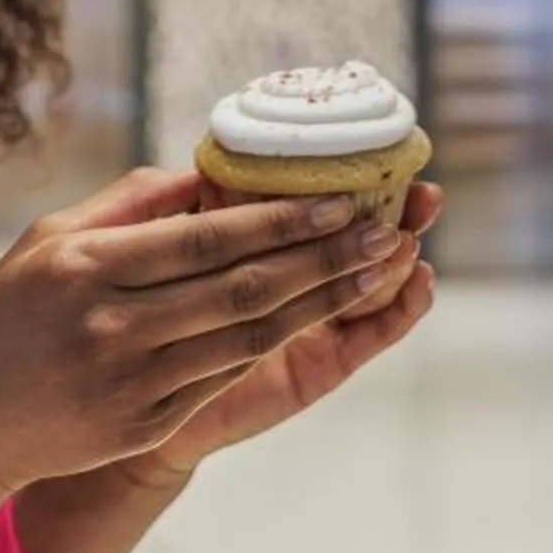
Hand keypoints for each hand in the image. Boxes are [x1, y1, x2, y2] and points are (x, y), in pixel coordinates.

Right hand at [0, 167, 409, 552]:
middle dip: (324, 258)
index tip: (340, 201)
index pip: (207, 238)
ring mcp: (133, 381)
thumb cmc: (8, 313)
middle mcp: (114, 325)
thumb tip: (207, 170)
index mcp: (89, 267)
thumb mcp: (51, 238)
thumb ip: (131, 202)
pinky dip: (278, 342)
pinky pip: (226, 375)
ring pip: (249, 335)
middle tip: (386, 229)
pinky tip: (319, 315)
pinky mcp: (145, 423)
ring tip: (375, 269)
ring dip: (321, 301)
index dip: (281, 221)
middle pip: (243, 287)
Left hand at [127, 180, 443, 477]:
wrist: (124, 396)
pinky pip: (371, 336)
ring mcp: (316, 324)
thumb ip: (178, 209)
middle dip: (398, 215)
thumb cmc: (134, 317)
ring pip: (372, 286)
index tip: (387, 156)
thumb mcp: (149, 252)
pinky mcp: (323, 366)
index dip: (358, 184)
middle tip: (427, 194)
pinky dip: (400, 310)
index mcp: (266, 247)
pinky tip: (419, 283)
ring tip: (414, 234)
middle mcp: (298, 282)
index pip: (322, 211)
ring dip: (400, 258)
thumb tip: (207, 169)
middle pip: (360, 244)